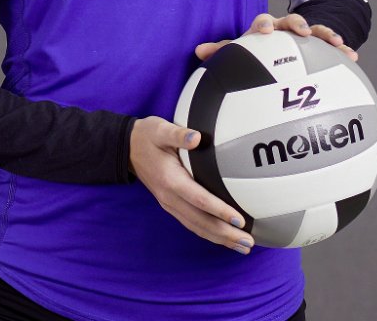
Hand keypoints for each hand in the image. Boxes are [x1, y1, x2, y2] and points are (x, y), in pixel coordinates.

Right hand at [128, 116, 254, 254]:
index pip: (199, 200)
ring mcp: (169, 204)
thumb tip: (197, 137)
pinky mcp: (170, 205)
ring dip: (220, 239)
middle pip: (201, 221)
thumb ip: (179, 134)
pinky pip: (192, 223)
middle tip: (249, 243)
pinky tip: (223, 237)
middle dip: (226, 234)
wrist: (127, 148)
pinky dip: (209, 233)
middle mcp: (169, 197)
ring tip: (242, 247)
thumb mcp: (160, 129)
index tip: (239, 220)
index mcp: (170, 180)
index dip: (220, 211)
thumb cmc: (147, 135)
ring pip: (197, 227)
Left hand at [194, 12, 358, 62]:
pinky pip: (331, 44)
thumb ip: (223, 51)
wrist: (282, 41)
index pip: (262, 22)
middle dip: (296, 23)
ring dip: (325, 34)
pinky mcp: (319, 43)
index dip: (262, 26)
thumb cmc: (258, 50)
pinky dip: (341, 48)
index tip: (263, 32)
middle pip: (290, 20)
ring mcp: (303, 34)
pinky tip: (353, 57)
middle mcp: (284, 28)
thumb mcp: (241, 50)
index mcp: (264, 29)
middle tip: (302, 31)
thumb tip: (198, 51)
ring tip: (338, 42)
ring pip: (315, 29)